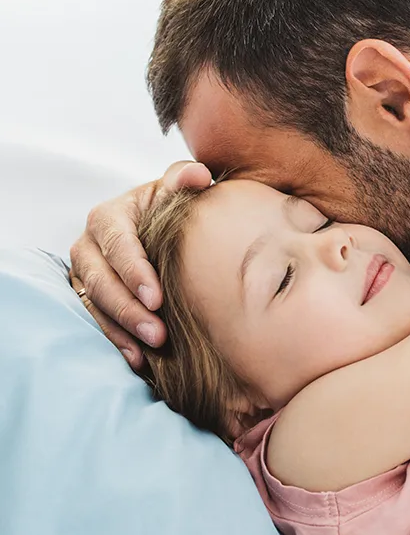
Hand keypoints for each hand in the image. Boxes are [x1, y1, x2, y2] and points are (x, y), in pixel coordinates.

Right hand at [69, 160, 212, 369]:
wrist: (163, 228)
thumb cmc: (172, 208)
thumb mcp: (178, 191)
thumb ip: (184, 181)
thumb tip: (197, 175)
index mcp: (109, 217)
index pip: (117, 244)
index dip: (134, 271)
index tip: (157, 297)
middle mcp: (90, 245)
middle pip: (102, 280)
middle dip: (129, 309)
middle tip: (158, 334)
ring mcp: (87, 273)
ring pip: (96, 304)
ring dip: (123, 329)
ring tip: (151, 349)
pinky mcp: (91, 297)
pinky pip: (98, 321)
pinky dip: (118, 340)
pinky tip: (139, 360)